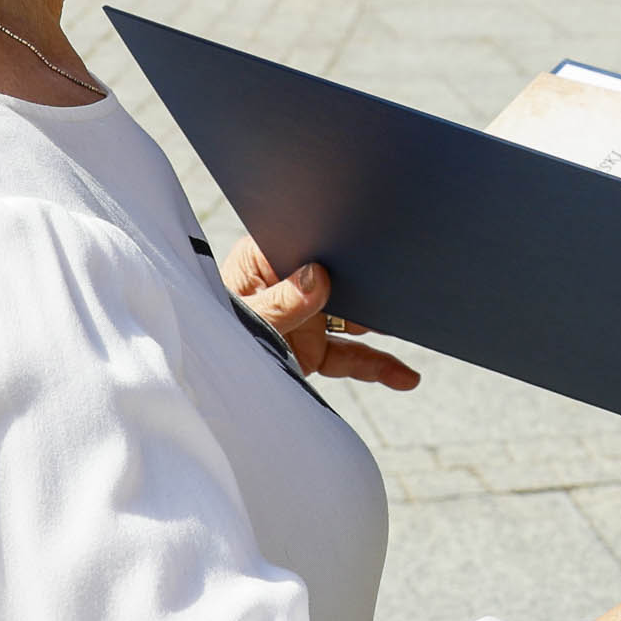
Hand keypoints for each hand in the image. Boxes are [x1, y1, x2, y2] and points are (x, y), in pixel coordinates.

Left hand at [220, 234, 420, 390]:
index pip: (311, 240)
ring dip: (386, 321)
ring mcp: (306, 317)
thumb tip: (316, 277)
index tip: (374, 239)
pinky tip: (407, 377)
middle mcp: (291, 284)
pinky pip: (351, 356)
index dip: (341, 237)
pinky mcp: (312, 349)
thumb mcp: (240, 318)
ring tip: (424, 322)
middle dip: (375, 276)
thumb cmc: (207, 336)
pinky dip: (378, 366)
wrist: (196, 383)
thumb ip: (277, 302)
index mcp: (266, 259)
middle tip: (413, 276)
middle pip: (342, 275)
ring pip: (356, 315)